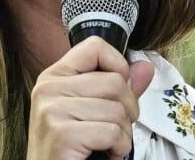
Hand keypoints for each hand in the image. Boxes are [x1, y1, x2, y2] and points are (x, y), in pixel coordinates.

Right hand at [27, 36, 153, 159]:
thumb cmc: (71, 150)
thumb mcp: (92, 112)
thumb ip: (118, 88)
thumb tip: (145, 67)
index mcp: (54, 75)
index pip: (94, 46)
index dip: (117, 65)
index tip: (119, 91)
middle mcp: (49, 88)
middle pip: (115, 81)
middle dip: (127, 110)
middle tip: (114, 130)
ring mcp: (52, 110)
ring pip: (117, 109)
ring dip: (123, 134)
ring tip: (107, 145)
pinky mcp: (61, 136)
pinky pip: (112, 132)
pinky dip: (119, 149)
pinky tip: (105, 155)